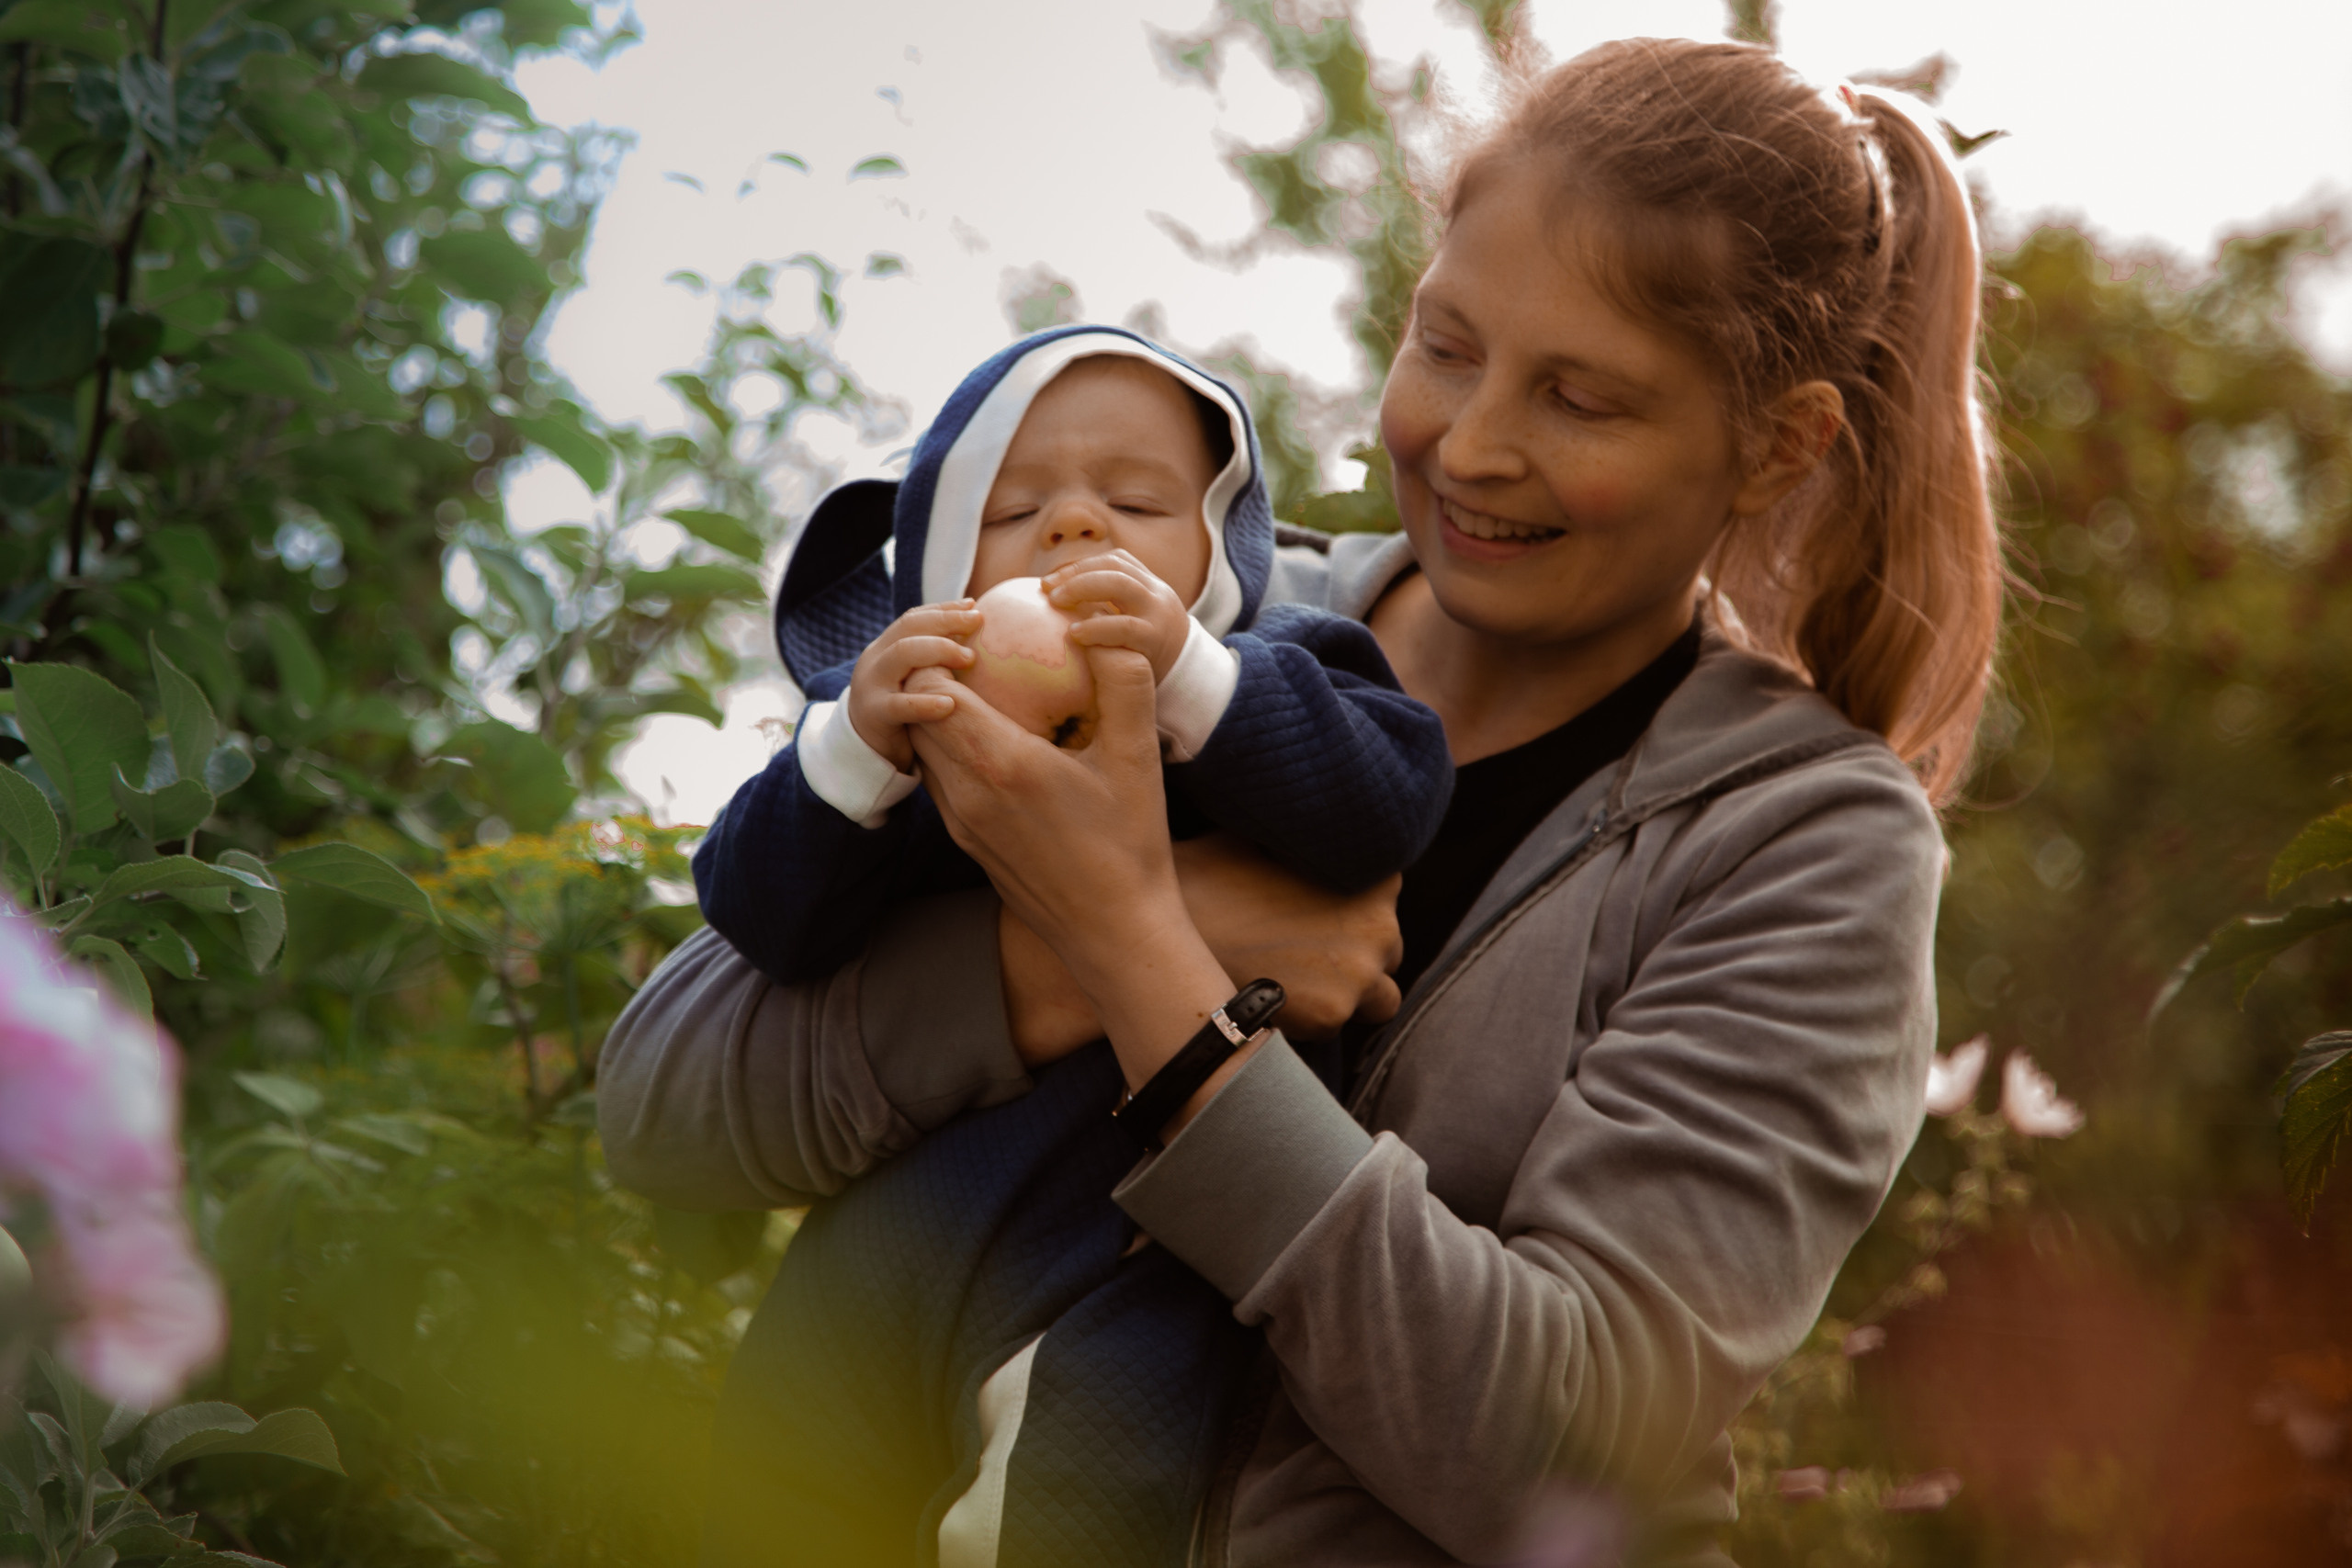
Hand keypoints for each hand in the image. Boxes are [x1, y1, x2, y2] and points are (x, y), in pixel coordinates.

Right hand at [846, 601, 978, 769]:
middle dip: (945, 622)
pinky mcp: (873, 715)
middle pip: (908, 629)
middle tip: (977, 623)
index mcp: (884, 648)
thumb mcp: (912, 680)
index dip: (943, 609)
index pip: (912, 618)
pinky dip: (925, 703)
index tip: (973, 605)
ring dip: (938, 651)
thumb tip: (971, 637)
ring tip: (969, 659)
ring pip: (901, 655)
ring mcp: (871, 685)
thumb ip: (930, 660)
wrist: (863, 751)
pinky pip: (900, 706)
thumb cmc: (900, 712)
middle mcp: (875, 661)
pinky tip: (950, 704)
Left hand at [911, 645, 1234, 1099]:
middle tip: (971, 654)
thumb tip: (1105, 628)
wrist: (1114, 932)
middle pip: (919, 720)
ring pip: (924, 754)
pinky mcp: (966, 844)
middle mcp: (967, 795)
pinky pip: (941, 783)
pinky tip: (992, 741)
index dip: (940, 658)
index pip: (935, 695)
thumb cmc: (1131, 845)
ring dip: (939, 719)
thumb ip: (1124, 683)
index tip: (973, 636)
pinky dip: (952, 753)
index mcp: (1002, 766)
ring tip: (978, 690)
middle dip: (933, 683)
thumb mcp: (1137, 757)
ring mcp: (961, 824)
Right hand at [997, 833, 1404, 1065]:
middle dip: (1355, 952)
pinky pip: (1338, 1023)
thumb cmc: (1212, 876)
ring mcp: (1362, 975)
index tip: (1322, 910)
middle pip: (1388, 948)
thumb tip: (1315, 838)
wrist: (1170, 930)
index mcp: (1374, 876)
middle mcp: (1382, 926)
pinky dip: (1314, 1018)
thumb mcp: (1268, 839)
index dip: (1355, 904)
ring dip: (1348, 992)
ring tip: (1297, 983)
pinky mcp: (1334, 1015)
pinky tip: (1276, 999)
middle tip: (1303, 951)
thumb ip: (1308, 845)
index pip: (1386, 895)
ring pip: (1380, 997)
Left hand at [1045, 550, 1193, 683]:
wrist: (1186, 676)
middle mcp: (1155, 592)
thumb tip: (1056, 595)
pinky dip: (1096, 627)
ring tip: (1056, 603)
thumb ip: (1109, 604)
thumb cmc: (1145, 650)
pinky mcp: (1154, 639)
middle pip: (1114, 566)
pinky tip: (1075, 634)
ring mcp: (1157, 613)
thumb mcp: (1135, 618)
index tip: (1051, 580)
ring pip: (1120, 585)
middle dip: (1076, 574)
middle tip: (1048, 590)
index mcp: (1149, 583)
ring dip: (1082, 588)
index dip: (1080, 566)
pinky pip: (1123, 627)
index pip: (1114, 560)